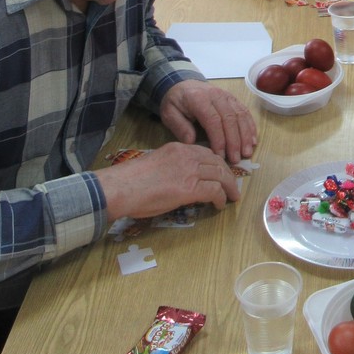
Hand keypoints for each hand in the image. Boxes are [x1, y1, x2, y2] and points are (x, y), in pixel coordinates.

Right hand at [99, 141, 242, 221]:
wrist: (121, 188)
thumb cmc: (131, 181)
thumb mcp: (157, 164)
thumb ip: (174, 167)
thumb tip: (184, 180)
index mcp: (178, 148)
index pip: (206, 153)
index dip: (217, 164)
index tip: (221, 173)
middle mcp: (187, 155)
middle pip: (217, 162)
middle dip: (228, 174)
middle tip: (232, 186)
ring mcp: (190, 171)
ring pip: (221, 175)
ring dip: (229, 187)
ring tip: (232, 196)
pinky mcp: (190, 188)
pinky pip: (215, 191)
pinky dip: (221, 198)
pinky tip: (220, 205)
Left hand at [159, 80, 256, 163]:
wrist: (182, 84)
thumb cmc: (176, 102)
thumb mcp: (169, 114)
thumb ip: (180, 127)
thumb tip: (192, 143)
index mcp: (198, 98)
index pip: (213, 120)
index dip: (219, 139)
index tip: (220, 155)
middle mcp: (216, 95)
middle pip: (230, 119)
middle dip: (234, 141)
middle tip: (235, 159)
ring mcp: (227, 96)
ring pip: (241, 116)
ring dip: (245, 136)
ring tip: (246, 153)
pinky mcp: (234, 99)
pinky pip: (245, 113)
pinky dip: (250, 127)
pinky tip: (252, 141)